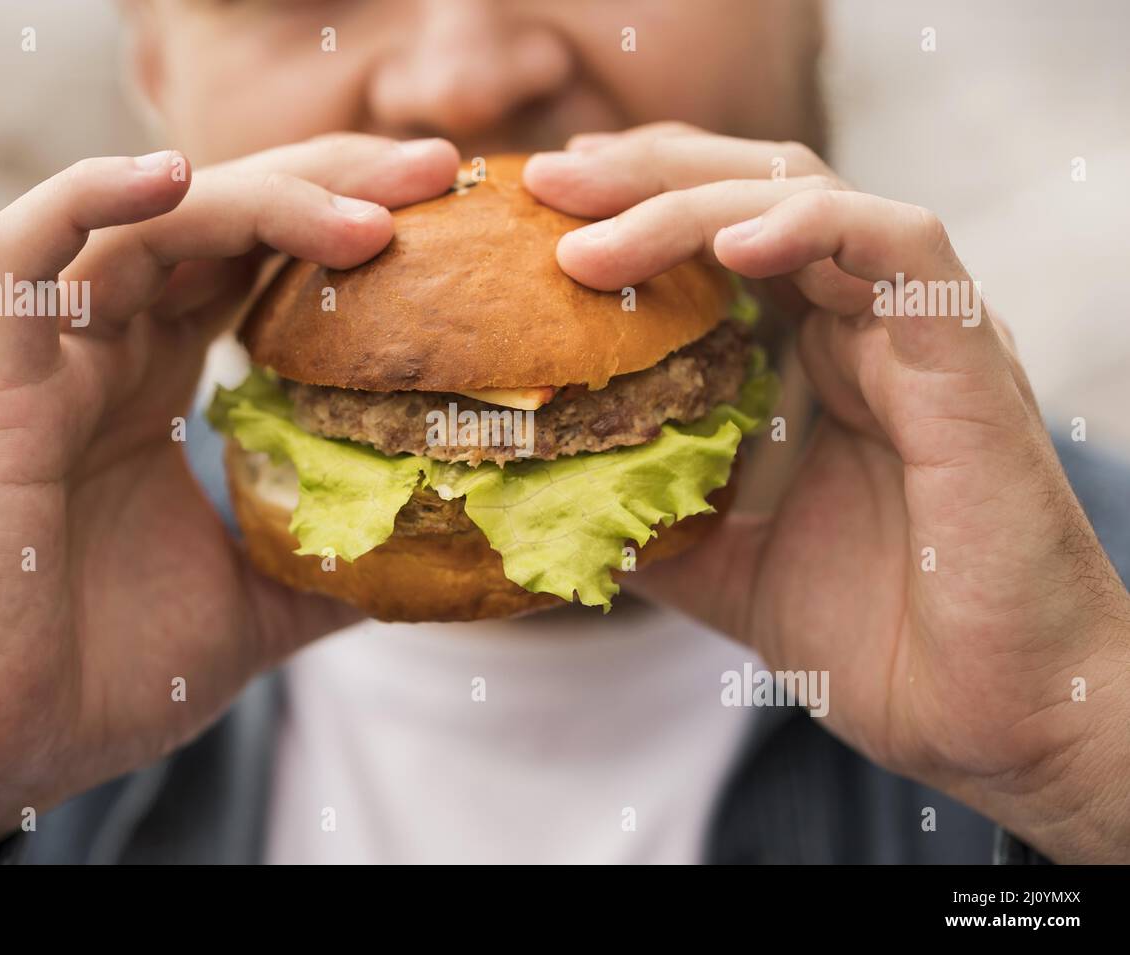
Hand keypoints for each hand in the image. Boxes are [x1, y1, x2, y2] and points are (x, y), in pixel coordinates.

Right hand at [0, 134, 459, 861]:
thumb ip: (331, 565)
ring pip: (148, 224)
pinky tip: (174, 179)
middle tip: (438, 171)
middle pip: (222, 221)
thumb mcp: (257, 607)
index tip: (450, 212)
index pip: (258, 263)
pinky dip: (89, 200)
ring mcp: (53, 360)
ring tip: (370, 211)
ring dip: (262, 198)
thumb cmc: (107, 676)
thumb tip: (435, 554)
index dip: (344, 223)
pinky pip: (19, 255)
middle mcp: (110, 353)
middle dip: (331, 183)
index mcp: (160, 385)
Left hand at [525, 125, 1129, 861]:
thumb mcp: (718, 567)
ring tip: (593, 238)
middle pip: (747, 191)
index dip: (626, 210)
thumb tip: (534, 490)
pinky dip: (812, 227)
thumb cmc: (870, 637)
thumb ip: (643, 516)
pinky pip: (898, 247)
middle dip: (639, 177)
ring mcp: (911, 330)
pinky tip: (733, 246)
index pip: (713, 236)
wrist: (986, 714)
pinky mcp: (963, 354)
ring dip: (691, 205)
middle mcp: (857, 325)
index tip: (533, 216)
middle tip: (546, 182)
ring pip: (807, 199)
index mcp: (805, 357)